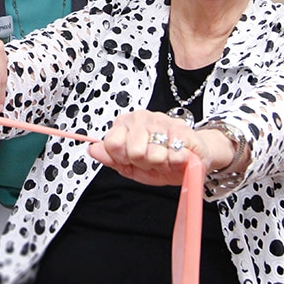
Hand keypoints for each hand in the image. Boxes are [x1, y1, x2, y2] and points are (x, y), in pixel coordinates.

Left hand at [89, 110, 213, 186]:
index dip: (122, 158)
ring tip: (165, 158)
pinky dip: (176, 162)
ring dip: (161, 163)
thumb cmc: (160, 161)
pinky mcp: (182, 129)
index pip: (112, 143)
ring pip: (154, 154)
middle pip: (134, 152)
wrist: (191, 158)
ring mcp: (161, 121)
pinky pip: (174, 154)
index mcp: (124, 124)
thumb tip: (92, 150)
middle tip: (151, 160)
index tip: (130, 159)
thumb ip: (111, 158)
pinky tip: (177, 156)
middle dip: (144, 162)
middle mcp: (141, 118)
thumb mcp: (131, 165)